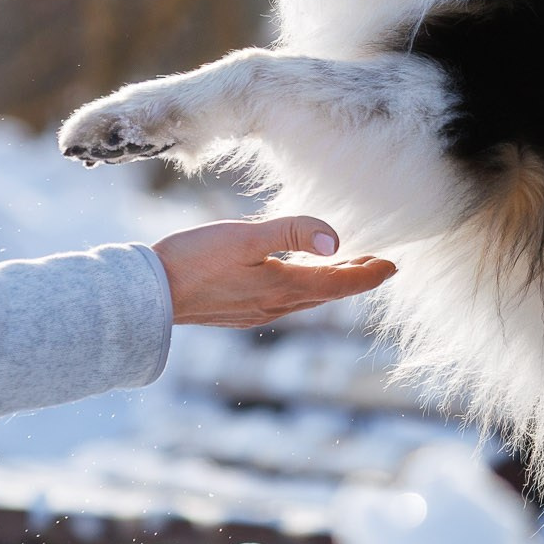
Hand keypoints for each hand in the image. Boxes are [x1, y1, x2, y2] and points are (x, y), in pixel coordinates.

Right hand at [151, 214, 397, 327]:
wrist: (150, 294)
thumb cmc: (194, 259)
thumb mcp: (245, 235)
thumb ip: (291, 232)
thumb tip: (337, 240)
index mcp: (282, 286)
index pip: (339, 283)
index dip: (368, 274)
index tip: (393, 265)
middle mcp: (275, 305)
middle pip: (327, 294)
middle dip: (355, 279)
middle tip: (380, 265)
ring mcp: (257, 312)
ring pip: (306, 300)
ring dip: (330, 285)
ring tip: (346, 269)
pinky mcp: (240, 312)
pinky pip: (285, 302)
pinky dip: (305, 289)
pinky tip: (296, 279)